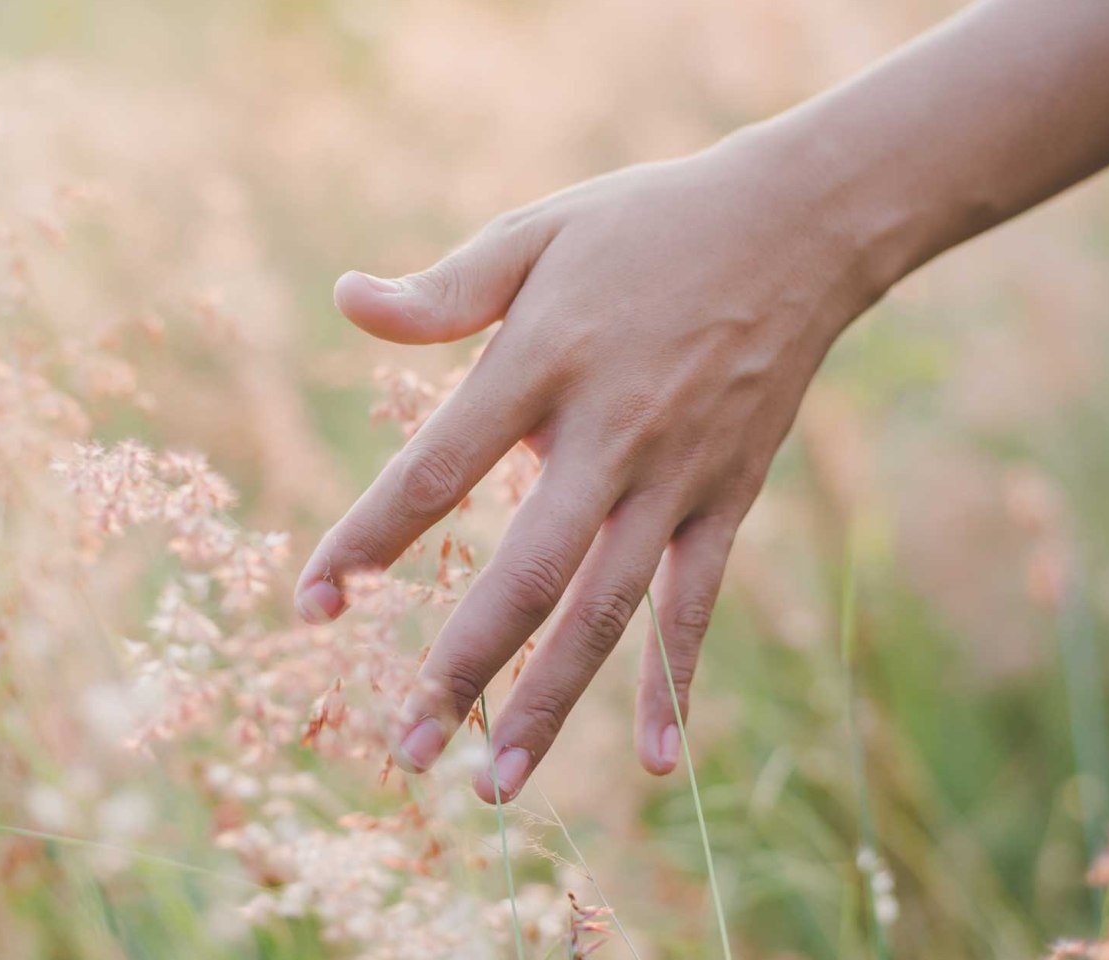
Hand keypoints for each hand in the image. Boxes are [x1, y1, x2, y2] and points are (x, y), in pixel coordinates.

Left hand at [294, 134, 889, 802]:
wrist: (799, 224)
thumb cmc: (644, 226)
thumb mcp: (535, 236)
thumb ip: (441, 292)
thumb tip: (342, 299)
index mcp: (540, 364)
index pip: (433, 471)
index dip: (365, 540)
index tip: (309, 602)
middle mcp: (607, 433)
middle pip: (526, 572)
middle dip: (463, 669)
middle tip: (406, 750)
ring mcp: (674, 476)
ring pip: (606, 610)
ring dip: (552, 702)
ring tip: (495, 785)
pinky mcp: (726, 498)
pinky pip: (695, 606)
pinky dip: (673, 685)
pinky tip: (656, 764)